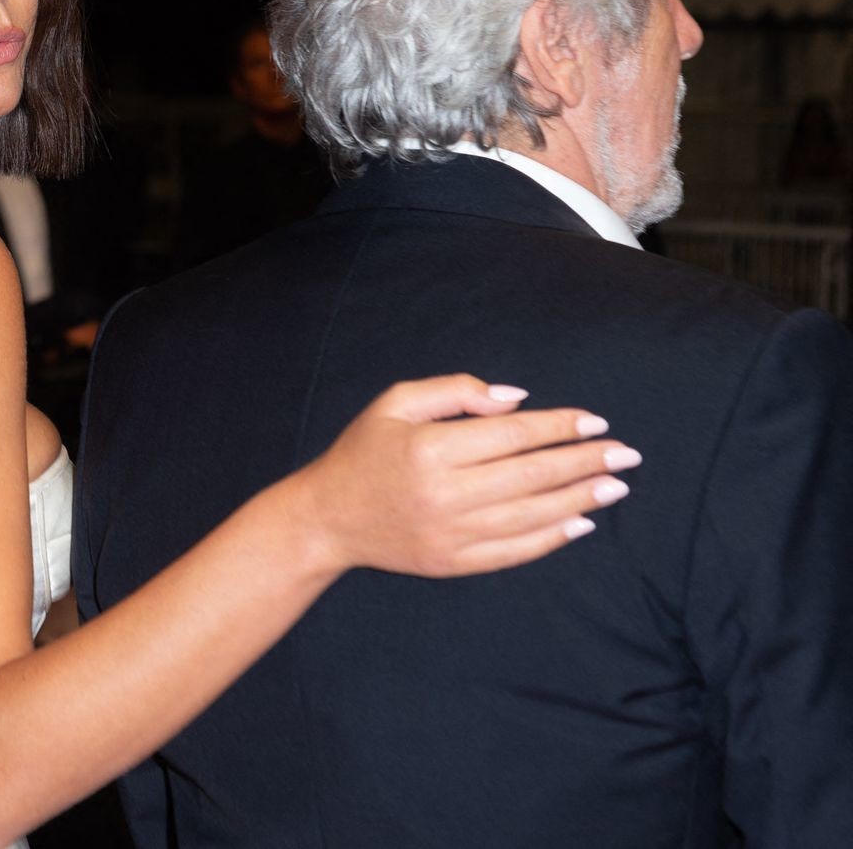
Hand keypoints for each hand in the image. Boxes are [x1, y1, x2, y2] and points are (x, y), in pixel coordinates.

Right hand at [291, 374, 638, 577]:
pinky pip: (514, 551)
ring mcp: (450, 533)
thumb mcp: (394, 403)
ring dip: (580, 500)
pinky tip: (580, 524)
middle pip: (532, 475)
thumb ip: (454, 391)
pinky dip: (551, 539)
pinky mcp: (452, 563)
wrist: (327, 518)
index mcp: (429, 448)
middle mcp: (444, 493)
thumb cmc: (363, 452)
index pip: (513, 434)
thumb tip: (518, 400)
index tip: (594, 421)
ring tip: (615, 487)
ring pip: (532, 515)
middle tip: (627, 454)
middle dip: (585, 462)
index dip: (559, 427)